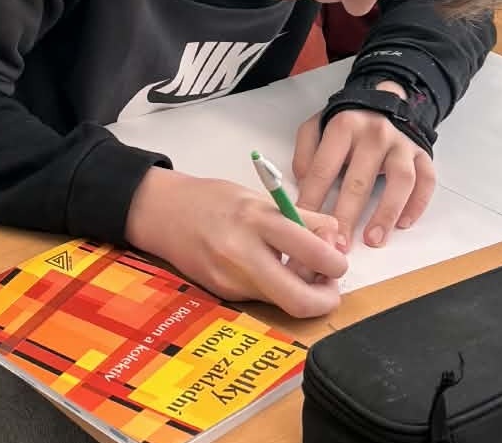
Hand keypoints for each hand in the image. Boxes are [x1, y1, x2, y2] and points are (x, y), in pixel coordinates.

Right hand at [125, 167, 345, 318]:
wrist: (163, 213)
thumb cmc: (213, 200)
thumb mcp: (261, 198)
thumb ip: (303, 219)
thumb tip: (337, 240)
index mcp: (256, 219)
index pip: (313, 252)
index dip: (336, 264)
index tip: (338, 260)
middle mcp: (243, 254)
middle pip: (300, 300)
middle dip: (326, 299)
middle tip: (329, 286)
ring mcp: (230, 280)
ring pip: (283, 303)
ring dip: (302, 293)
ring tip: (297, 269)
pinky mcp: (223, 294)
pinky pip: (264, 299)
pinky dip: (277, 289)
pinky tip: (269, 269)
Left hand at [293, 83, 434, 250]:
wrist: (386, 97)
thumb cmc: (348, 121)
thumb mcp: (318, 125)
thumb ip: (306, 151)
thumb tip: (303, 183)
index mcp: (344, 126)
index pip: (324, 168)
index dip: (313, 198)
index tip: (306, 223)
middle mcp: (375, 134)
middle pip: (359, 180)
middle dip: (347, 216)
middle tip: (339, 244)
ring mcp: (402, 144)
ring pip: (399, 181)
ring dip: (386, 213)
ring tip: (373, 240)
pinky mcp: (423, 153)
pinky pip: (425, 181)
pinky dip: (417, 204)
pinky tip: (404, 223)